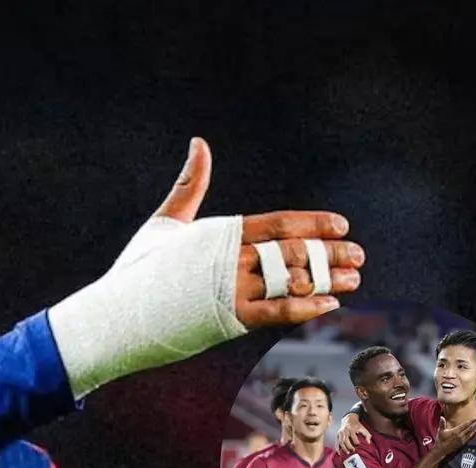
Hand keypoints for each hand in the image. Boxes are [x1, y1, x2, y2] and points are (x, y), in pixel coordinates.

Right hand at [155, 138, 364, 326]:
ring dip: (326, 280)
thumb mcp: (165, 221)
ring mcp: (231, 289)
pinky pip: (277, 312)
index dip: (313, 224)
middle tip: (358, 256)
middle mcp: (230, 258)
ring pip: (291, 280)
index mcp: (219, 232)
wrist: (118, 312)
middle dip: (330, 253)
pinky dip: (306, 307)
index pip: (278, 223)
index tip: (341, 226)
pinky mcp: (229, 318)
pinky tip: (328, 304)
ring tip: (352, 281)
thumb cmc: (139, 268)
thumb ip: (190, 184)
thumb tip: (199, 142)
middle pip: (292, 251)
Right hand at [336, 413, 371, 453]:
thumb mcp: (363, 428)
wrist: (349, 420)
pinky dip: (337, 448)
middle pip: (346, 440)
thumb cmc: (357, 425)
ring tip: (348, 452)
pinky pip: (336, 442)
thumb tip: (368, 442)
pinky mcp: (337, 435)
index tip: (359, 445)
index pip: (353, 437)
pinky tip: (339, 453)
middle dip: (349, 446)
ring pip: (340, 442)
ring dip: (344, 448)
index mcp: (351, 429)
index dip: (356, 442)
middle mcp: (345, 431)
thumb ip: (367, 435)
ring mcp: (340, 433)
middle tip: (353, 450)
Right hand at [435, 416, 475, 455]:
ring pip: (472, 432)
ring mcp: (463, 439)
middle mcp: (461, 435)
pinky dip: (474, 432)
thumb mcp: (440, 431)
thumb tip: (442, 417)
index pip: (466, 424)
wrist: (442, 450)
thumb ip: (442, 423)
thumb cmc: (441, 439)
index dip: (472, 420)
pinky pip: (470, 436)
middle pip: (471, 427)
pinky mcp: (464, 442)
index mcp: (456, 431)